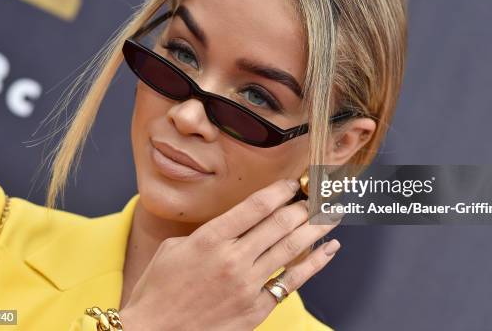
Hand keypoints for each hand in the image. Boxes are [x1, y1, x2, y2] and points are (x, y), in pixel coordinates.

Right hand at [120, 179, 343, 330]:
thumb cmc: (159, 288)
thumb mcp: (175, 247)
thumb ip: (210, 232)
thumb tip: (239, 222)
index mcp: (209, 239)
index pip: (255, 206)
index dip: (280, 190)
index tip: (292, 184)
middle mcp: (232, 258)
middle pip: (279, 223)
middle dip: (303, 205)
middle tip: (316, 195)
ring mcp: (246, 284)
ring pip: (291, 248)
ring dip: (315, 227)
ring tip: (332, 214)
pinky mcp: (256, 308)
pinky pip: (292, 281)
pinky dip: (314, 263)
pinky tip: (328, 249)